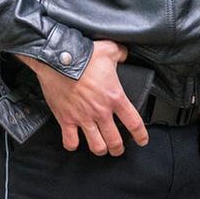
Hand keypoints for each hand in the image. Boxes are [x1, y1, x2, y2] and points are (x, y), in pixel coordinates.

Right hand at [22, 41, 145, 155]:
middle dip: (118, 148)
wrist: (57, 59)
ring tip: (101, 148)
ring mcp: (83, 117)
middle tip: (118, 148)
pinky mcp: (66, 119)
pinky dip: (73, 144)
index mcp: (115, 97)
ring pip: (97, 146)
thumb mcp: (109, 50)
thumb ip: (120, 54)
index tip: (142, 140)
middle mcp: (101, 111)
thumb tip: (124, 54)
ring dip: (100, 149)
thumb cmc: (82, 55)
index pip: (134, 123)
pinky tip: (75, 141)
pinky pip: (71, 141)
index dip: (140, 135)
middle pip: (115, 141)